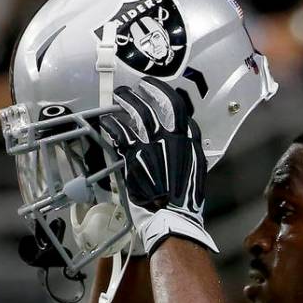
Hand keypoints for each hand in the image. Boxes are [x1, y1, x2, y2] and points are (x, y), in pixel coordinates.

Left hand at [100, 78, 216, 253]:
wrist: (171, 214)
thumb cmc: (184, 196)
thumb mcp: (196, 167)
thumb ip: (191, 146)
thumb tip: (186, 131)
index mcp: (188, 141)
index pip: (177, 108)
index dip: (163, 93)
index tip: (154, 88)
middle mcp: (171, 139)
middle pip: (156, 106)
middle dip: (143, 93)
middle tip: (133, 88)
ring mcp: (151, 146)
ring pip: (137, 115)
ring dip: (126, 103)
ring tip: (119, 97)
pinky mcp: (134, 156)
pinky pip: (120, 134)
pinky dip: (112, 125)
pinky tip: (106, 120)